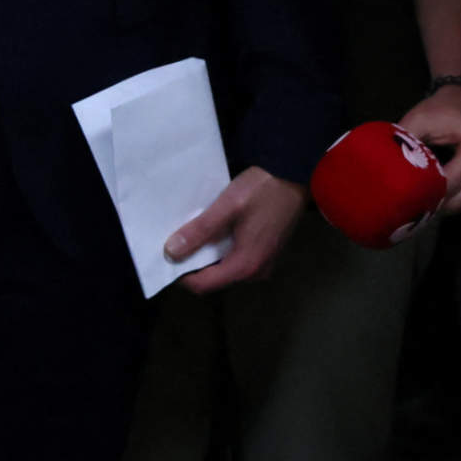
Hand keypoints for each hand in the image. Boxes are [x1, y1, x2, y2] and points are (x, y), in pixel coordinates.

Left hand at [170, 167, 308, 293]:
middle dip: (192, 264)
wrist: (295, 175)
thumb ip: (200, 231)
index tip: (165, 256)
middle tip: (175, 242)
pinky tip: (212, 232)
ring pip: (225, 269)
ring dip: (206, 256)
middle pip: (214, 279)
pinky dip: (220, 250)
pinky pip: (237, 259)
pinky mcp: (266, 252)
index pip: (203, 285)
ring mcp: (264, 263)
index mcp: (245, 265)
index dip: (180, 275)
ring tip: (191, 235)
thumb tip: (171, 252)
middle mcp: (256, 272)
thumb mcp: (227, 207)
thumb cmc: (262, 189)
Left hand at [400, 83, 460, 210]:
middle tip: (401, 198)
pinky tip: (433, 186)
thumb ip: (405, 145)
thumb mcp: (418, 120)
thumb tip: (384, 171)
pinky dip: (447, 199)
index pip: (448, 186)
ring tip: (415, 190)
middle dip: (427, 202)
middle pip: (454, 202)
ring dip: (437, 202)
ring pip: (458, 206)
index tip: (397, 197)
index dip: (421, 193)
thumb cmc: (440, 112)